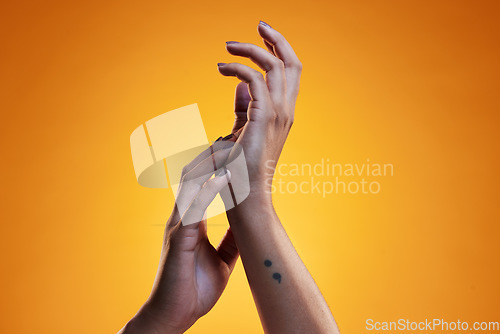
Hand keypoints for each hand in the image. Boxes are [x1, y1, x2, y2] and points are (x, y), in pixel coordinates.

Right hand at [122, 143, 238, 333]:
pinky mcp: (179, 238)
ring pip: (190, 183)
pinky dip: (209, 189)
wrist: (175, 315)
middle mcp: (183, 216)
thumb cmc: (194, 288)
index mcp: (193, 219)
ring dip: (210, 163)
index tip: (236, 147)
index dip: (217, 163)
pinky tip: (224, 176)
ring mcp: (179, 225)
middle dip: (212, 153)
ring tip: (229, 145)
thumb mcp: (221, 260)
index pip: (203, 183)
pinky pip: (194, 207)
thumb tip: (246, 229)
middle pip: (194, 174)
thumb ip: (230, 241)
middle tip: (233, 135)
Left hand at [218, 21, 301, 199]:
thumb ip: (243, 107)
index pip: (290, 73)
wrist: (245, 195)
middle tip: (258, 25)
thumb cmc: (241, 169)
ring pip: (275, 66)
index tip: (262, 36)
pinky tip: (221, 69)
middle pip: (292, 63)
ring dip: (252, 50)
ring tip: (228, 46)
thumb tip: (239, 85)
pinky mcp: (263, 118)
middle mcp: (285, 111)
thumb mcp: (242, 130)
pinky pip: (255, 79)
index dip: (280, 50)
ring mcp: (278, 114)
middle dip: (277, 39)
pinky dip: (238, 68)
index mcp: (283, 113)